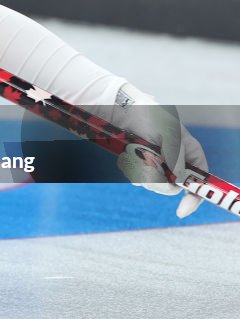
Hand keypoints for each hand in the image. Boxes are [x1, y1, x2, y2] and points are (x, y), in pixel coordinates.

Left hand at [109, 84, 207, 217]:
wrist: (118, 109)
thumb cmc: (148, 115)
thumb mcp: (168, 134)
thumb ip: (176, 158)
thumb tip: (178, 181)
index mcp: (190, 153)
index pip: (200, 180)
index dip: (196, 196)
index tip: (183, 209)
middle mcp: (174, 161)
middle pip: (172, 187)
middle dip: (158, 179)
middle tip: (147, 161)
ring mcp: (156, 164)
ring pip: (152, 183)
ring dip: (141, 170)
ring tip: (135, 149)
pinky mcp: (139, 165)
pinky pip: (136, 177)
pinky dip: (131, 167)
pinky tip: (126, 153)